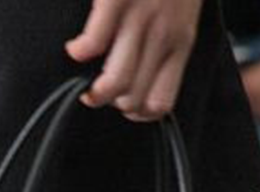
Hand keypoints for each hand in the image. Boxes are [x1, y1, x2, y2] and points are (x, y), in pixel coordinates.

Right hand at [65, 0, 204, 120]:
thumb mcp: (183, 12)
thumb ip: (168, 43)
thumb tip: (144, 78)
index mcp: (180, 42)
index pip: (159, 104)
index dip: (136, 112)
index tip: (123, 101)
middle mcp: (162, 35)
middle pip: (132, 101)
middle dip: (111, 103)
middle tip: (98, 88)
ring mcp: (140, 18)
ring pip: (114, 84)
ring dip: (93, 90)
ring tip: (84, 78)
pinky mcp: (116, 0)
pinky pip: (93, 44)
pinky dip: (78, 52)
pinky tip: (76, 46)